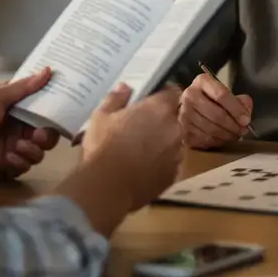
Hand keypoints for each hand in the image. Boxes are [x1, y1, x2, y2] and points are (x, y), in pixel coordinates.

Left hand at [0, 67, 59, 178]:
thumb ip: (24, 87)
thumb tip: (48, 70)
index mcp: (18, 108)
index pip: (44, 109)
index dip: (56, 110)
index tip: (64, 110)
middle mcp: (20, 127)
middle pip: (48, 134)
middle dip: (47, 136)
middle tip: (37, 136)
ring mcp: (15, 146)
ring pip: (40, 152)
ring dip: (32, 151)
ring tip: (17, 148)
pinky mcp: (9, 164)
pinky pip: (26, 166)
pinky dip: (20, 162)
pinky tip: (7, 158)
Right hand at [79, 82, 183, 211]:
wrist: (107, 188)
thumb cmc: (103, 146)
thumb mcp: (101, 117)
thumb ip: (116, 98)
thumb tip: (125, 87)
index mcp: (158, 109)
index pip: (172, 92)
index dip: (163, 95)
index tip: (151, 100)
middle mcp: (173, 128)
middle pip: (173, 119)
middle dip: (160, 121)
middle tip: (141, 128)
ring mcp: (176, 154)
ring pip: (173, 142)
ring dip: (162, 143)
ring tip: (141, 151)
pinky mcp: (173, 175)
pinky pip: (170, 163)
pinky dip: (161, 163)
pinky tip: (143, 168)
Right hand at [178, 72, 252, 148]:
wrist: (190, 107)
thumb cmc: (212, 100)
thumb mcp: (226, 93)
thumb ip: (240, 101)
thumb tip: (246, 113)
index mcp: (202, 82)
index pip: (221, 95)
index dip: (236, 109)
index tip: (246, 120)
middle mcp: (190, 96)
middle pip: (217, 115)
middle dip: (234, 125)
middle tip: (243, 130)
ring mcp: (184, 114)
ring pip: (211, 129)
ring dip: (227, 135)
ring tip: (235, 135)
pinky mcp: (183, 130)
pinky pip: (204, 139)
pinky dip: (217, 142)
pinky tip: (223, 139)